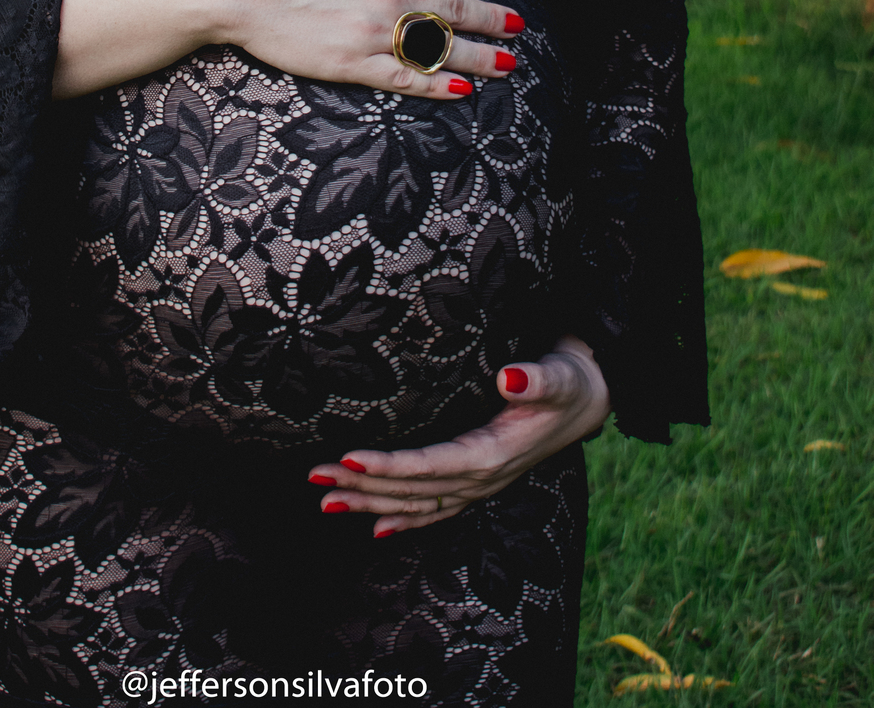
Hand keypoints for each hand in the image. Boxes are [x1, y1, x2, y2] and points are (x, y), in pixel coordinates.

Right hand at [217, 0, 520, 100]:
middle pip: (452, 6)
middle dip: (490, 17)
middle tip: (518, 26)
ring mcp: (373, 31)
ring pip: (439, 46)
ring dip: (479, 55)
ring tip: (506, 64)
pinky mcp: (352, 63)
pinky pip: (405, 76)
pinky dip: (437, 84)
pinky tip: (462, 89)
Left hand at [306, 337, 609, 535]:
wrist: (589, 400)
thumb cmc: (569, 381)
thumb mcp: (560, 376)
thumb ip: (537, 380)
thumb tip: (509, 377)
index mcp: (493, 454)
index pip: (430, 465)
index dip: (390, 467)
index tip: (350, 459)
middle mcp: (482, 480)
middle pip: (412, 490)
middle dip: (362, 486)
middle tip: (315, 478)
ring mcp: (478, 487)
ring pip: (415, 504)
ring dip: (369, 504)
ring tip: (325, 500)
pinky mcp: (476, 483)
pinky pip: (434, 510)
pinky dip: (403, 521)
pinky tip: (373, 527)